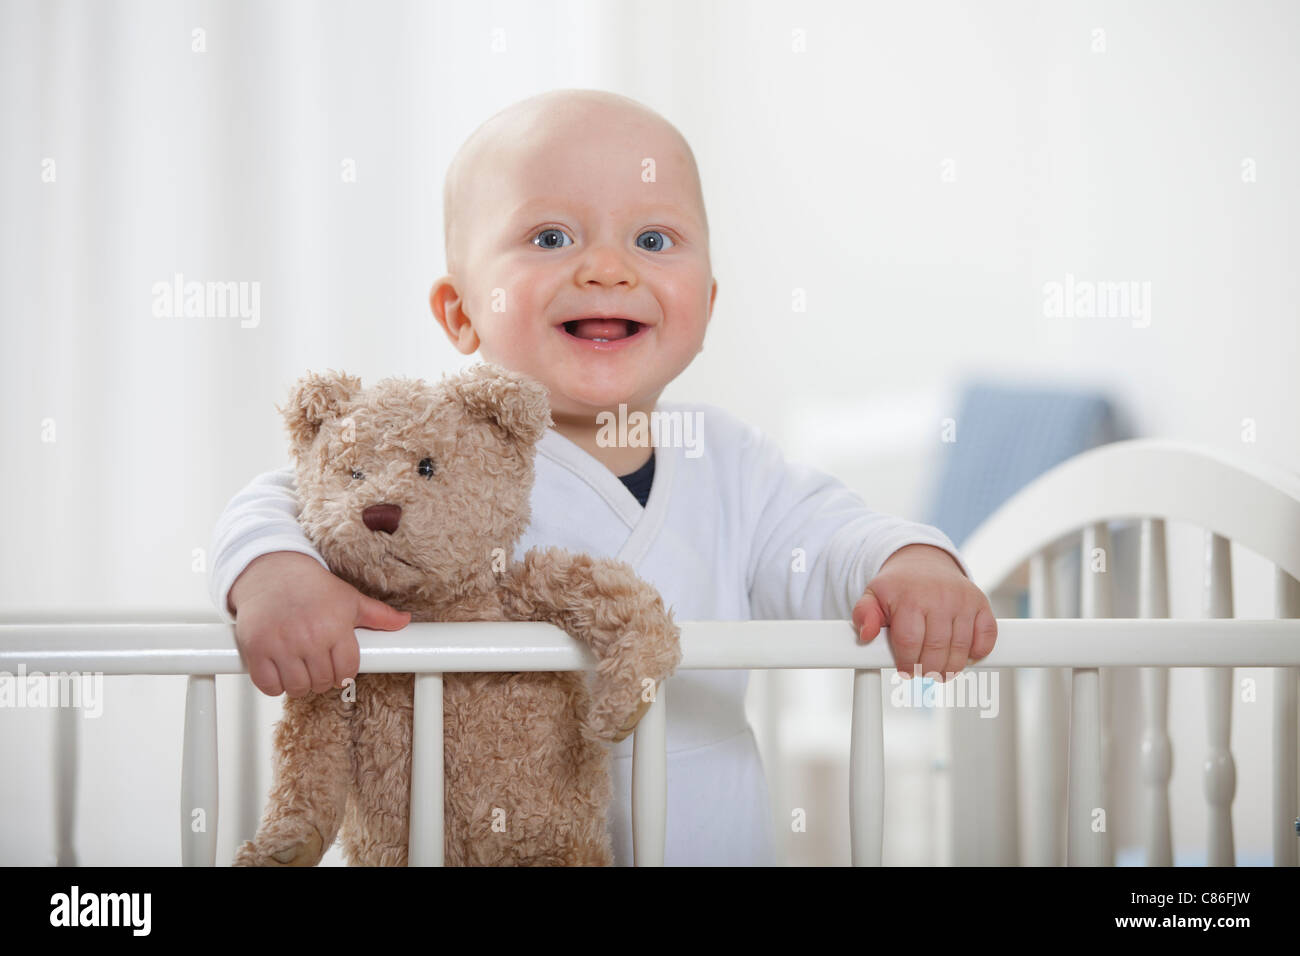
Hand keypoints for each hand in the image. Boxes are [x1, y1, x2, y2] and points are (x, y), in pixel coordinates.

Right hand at [229, 551, 410, 696]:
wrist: (271, 571)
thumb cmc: (312, 587)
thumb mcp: (349, 598)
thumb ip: (378, 615)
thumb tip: (405, 621)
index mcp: (334, 626)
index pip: (347, 671)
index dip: (345, 673)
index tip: (338, 668)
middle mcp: (308, 637)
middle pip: (323, 682)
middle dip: (323, 679)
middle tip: (318, 666)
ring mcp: (280, 645)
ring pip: (297, 688)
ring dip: (300, 684)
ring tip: (300, 669)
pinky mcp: (256, 650)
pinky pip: (268, 686)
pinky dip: (274, 685)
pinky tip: (280, 671)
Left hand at [852, 544, 996, 681]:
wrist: (924, 563)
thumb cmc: (898, 586)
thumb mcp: (873, 596)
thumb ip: (864, 615)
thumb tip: (866, 635)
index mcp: (909, 597)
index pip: (909, 642)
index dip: (907, 663)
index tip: (906, 670)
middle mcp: (939, 597)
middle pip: (937, 649)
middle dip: (929, 670)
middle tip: (924, 674)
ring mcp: (962, 599)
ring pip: (962, 647)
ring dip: (951, 667)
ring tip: (941, 671)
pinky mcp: (981, 602)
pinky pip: (987, 635)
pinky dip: (979, 651)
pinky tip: (965, 656)